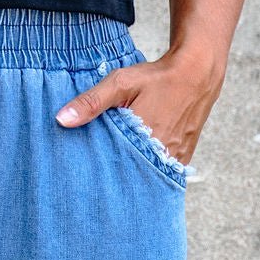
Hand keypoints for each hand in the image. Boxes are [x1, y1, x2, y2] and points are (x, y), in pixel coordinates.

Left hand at [54, 46, 225, 165]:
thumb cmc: (157, 77)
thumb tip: (61, 119)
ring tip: (116, 182)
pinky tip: (135, 170)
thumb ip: (91, 102)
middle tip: (96, 187)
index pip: (115, 170)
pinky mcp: (182, 159)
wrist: (198, 72)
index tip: (85, 179)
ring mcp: (174, 160)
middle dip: (115, 180)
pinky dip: (148, 172)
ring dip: (132, 177)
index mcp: (144, 140)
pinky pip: (161, 174)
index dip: (100, 175)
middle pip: (131, 177)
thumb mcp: (121, 83)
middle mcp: (162, 155)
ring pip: (147, 178)